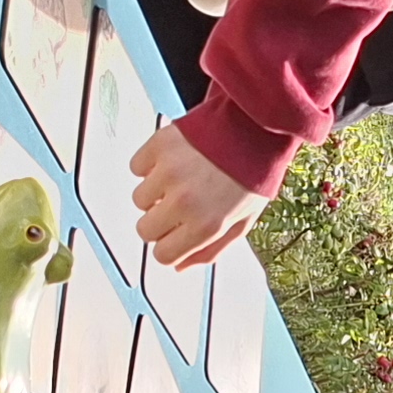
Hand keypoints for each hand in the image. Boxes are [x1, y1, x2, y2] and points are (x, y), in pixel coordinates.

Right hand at [133, 117, 270, 267]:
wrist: (255, 126)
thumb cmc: (253, 173)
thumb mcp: (242, 221)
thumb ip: (211, 250)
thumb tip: (180, 266)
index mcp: (206, 225)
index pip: (163, 255)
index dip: (169, 246)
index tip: (173, 236)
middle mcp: (184, 202)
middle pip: (145, 231)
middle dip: (159, 222)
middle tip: (176, 206)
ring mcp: (168, 172)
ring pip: (139, 199)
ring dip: (155, 192)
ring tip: (181, 178)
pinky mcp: (159, 146)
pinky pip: (137, 167)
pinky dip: (150, 164)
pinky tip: (173, 159)